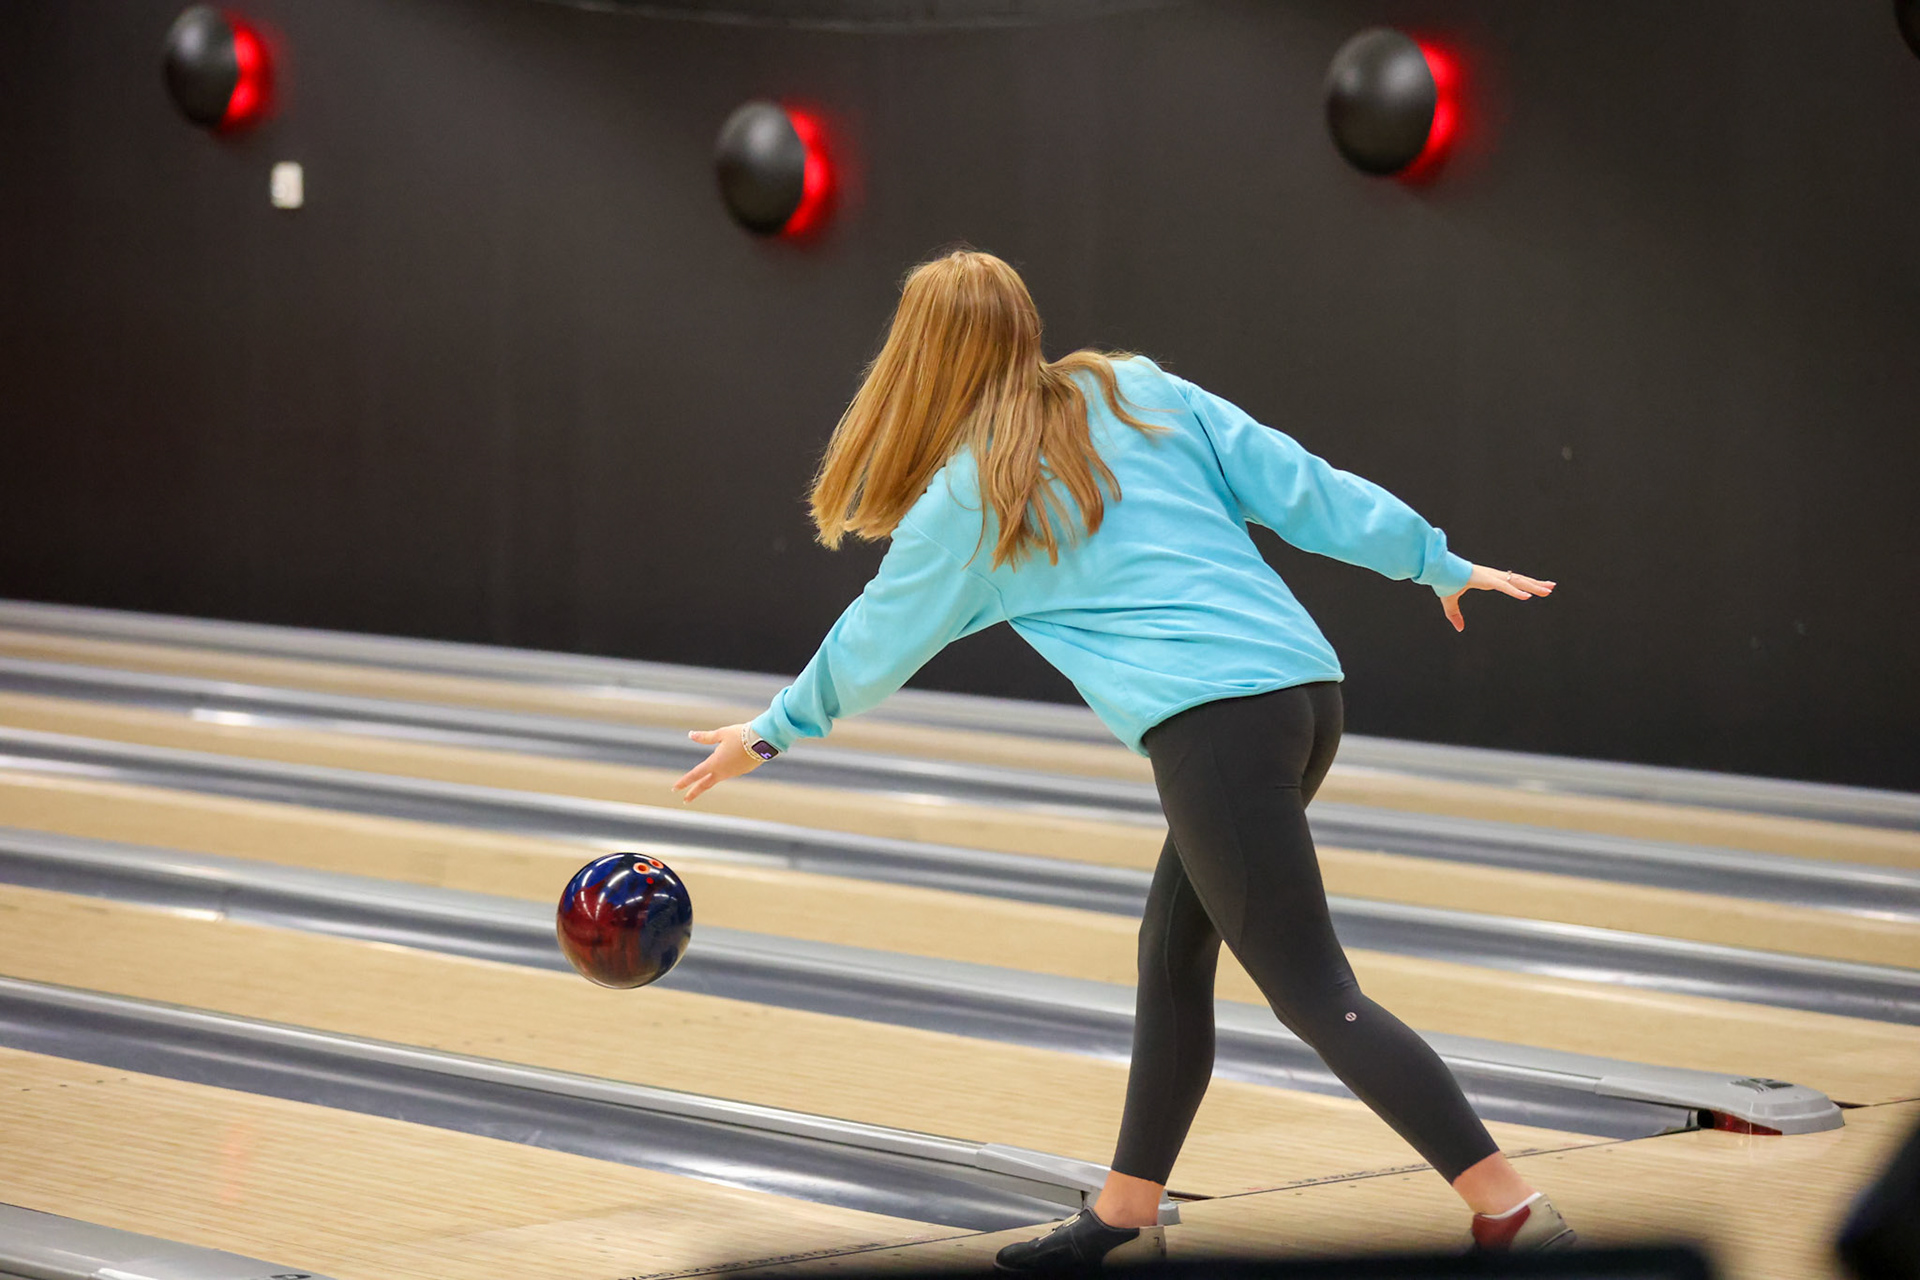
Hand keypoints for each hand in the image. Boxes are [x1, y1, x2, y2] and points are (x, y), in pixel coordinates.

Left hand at [672, 724, 766, 802]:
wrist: (763, 741)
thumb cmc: (740, 735)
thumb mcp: (721, 734)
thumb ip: (705, 737)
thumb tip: (691, 735)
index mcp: (715, 763)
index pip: (696, 774)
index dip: (684, 781)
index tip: (675, 788)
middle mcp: (723, 771)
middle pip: (706, 784)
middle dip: (694, 792)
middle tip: (685, 800)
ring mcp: (733, 773)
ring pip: (719, 775)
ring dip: (715, 772)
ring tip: (726, 754)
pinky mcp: (743, 771)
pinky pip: (731, 770)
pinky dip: (728, 765)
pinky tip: (737, 754)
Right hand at [1441, 565, 1555, 631]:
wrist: (1437, 569)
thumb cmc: (1444, 580)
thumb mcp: (1450, 601)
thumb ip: (1455, 615)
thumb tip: (1460, 629)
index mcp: (1488, 579)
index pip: (1511, 581)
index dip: (1524, 585)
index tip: (1535, 588)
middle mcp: (1494, 576)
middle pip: (1519, 580)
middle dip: (1536, 584)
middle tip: (1551, 587)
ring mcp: (1491, 577)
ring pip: (1517, 582)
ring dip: (1533, 586)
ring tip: (1549, 590)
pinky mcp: (1486, 579)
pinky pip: (1504, 586)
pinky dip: (1516, 591)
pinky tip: (1527, 597)